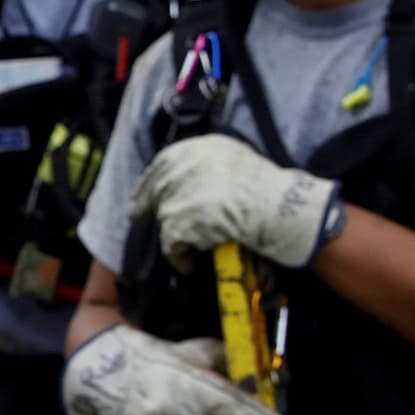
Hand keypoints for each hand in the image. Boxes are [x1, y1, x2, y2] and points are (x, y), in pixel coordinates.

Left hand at [128, 134, 342, 269]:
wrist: (272, 205)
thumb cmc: (261, 183)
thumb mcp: (231, 154)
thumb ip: (205, 161)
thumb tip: (191, 171)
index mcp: (188, 150)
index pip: (159, 167)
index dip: (148, 185)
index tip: (141, 198)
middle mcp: (176, 171)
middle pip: (155, 193)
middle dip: (150, 208)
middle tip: (147, 221)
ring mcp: (174, 198)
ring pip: (164, 220)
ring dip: (175, 234)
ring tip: (190, 245)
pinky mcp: (176, 225)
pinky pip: (171, 246)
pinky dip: (180, 258)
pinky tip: (188, 264)